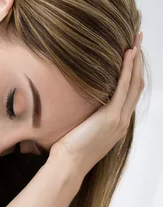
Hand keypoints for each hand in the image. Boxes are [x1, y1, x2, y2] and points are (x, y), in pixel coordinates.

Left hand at [50, 33, 143, 174]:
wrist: (68, 165)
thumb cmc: (67, 151)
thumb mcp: (81, 130)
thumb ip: (85, 118)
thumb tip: (73, 104)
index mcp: (117, 124)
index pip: (130, 94)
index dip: (133, 74)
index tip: (132, 56)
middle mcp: (123, 120)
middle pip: (137, 85)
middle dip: (139, 62)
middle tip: (138, 41)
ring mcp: (119, 118)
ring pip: (134, 83)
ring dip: (136, 61)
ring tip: (136, 41)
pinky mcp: (112, 116)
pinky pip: (124, 87)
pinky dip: (128, 69)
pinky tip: (129, 54)